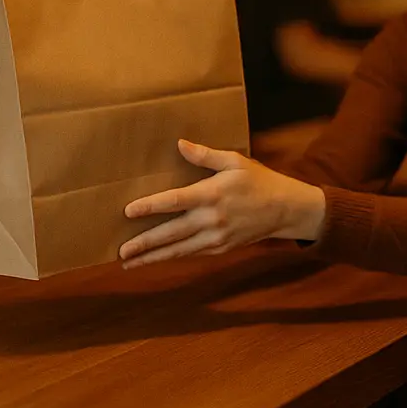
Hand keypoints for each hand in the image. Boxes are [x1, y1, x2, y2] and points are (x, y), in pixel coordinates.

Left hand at [118, 140, 326, 268]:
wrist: (286, 210)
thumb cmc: (258, 181)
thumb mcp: (234, 161)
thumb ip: (205, 155)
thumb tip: (180, 144)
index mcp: (212, 195)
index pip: (175, 201)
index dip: (150, 206)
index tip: (128, 211)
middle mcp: (212, 219)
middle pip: (172, 233)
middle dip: (145, 243)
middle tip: (121, 251)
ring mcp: (216, 237)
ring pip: (179, 250)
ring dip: (153, 257)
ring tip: (128, 263)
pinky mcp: (221, 248)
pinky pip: (191, 254)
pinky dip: (171, 258)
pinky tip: (154, 260)